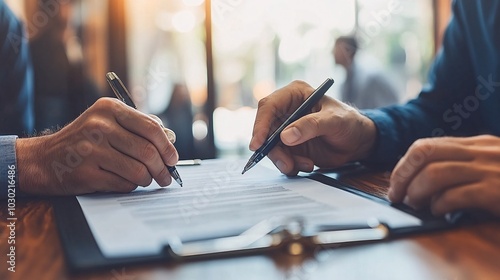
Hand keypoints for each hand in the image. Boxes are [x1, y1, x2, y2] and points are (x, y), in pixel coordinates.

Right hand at [16, 98, 178, 195]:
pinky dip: (131, 186)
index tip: (173, 159)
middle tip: (166, 177)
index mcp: (109, 108)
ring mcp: (91, 149)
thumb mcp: (108, 122)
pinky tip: (127, 182)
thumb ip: (138, 126)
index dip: (167, 147)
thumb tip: (170, 139)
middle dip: (162, 168)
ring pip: (138, 170)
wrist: (44, 159)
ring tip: (147, 180)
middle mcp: (100, 125)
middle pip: (147, 151)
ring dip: (148, 179)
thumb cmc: (84, 140)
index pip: (151, 128)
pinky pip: (123, 183)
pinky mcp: (86, 172)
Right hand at [250, 80, 376, 175]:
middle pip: (266, 130)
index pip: (269, 106)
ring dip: (284, 160)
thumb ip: (310, 126)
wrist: (358, 142)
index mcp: (294, 95)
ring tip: (305, 164)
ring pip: (271, 147)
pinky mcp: (289, 146)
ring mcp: (286, 129)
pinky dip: (291, 165)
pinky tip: (307, 164)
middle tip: (286, 164)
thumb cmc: (349, 123)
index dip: (260, 124)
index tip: (258, 144)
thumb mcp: (334, 121)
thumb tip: (286, 136)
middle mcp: (286, 111)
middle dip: (273, 150)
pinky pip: (280, 157)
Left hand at [389, 135, 499, 216]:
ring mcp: (488, 169)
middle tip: (396, 196)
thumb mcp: (492, 166)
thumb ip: (463, 166)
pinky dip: (439, 205)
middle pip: (423, 154)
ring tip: (414, 205)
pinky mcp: (496, 191)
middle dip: (402, 176)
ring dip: (416, 191)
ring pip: (434, 173)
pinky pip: (455, 195)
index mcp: (476, 144)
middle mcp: (480, 152)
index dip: (403, 166)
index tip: (395, 184)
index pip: (426, 146)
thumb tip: (421, 182)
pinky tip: (438, 212)